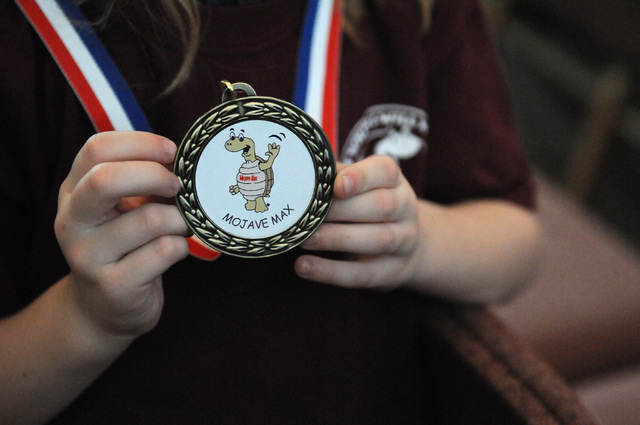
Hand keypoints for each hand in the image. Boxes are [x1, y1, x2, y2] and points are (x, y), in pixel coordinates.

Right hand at [54, 132, 188, 339]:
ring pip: (150, 220)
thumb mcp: (126, 207)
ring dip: (180, 218)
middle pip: (106, 179)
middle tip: (179, 186)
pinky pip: (164, 252)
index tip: (172, 153)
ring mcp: (88, 256)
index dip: (142, 144)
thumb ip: (145, 181)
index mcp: (74, 191)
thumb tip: (185, 159)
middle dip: (156, 176)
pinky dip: (182, 246)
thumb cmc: (125, 246)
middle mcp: (72, 221)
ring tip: (181, 225)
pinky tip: (175, 250)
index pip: (97, 148)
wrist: (105, 309)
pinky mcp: (113, 286)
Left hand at [295, 155, 420, 289]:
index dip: (361, 178)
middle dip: (342, 210)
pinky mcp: (392, 271)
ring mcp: (403, 241)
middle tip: (307, 214)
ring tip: (304, 239)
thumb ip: (334, 178)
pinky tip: (304, 267)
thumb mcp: (360, 187)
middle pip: (381, 206)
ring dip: (336, 239)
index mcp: (393, 180)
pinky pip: (363, 274)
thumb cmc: (367, 207)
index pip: (384, 172)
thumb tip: (299, 175)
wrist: (407, 247)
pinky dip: (331, 271)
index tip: (337, 186)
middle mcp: (404, 208)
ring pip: (376, 240)